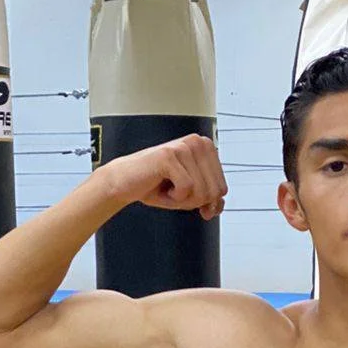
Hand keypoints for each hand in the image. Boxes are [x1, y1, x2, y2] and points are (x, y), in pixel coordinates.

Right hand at [100, 134, 227, 218]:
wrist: (125, 183)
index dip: (204, 201)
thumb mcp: (191, 196)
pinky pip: (186, 190)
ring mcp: (184, 147)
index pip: (222, 189)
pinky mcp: (170, 155)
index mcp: (206, 147)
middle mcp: (198, 142)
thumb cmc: (156, 186)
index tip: (187, 194)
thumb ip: (211, 200)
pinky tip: (161, 185)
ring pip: (201, 192)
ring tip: (167, 186)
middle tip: (174, 191)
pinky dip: (173, 197)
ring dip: (182, 199)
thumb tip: (218, 205)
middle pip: (214, 192)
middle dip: (193, 201)